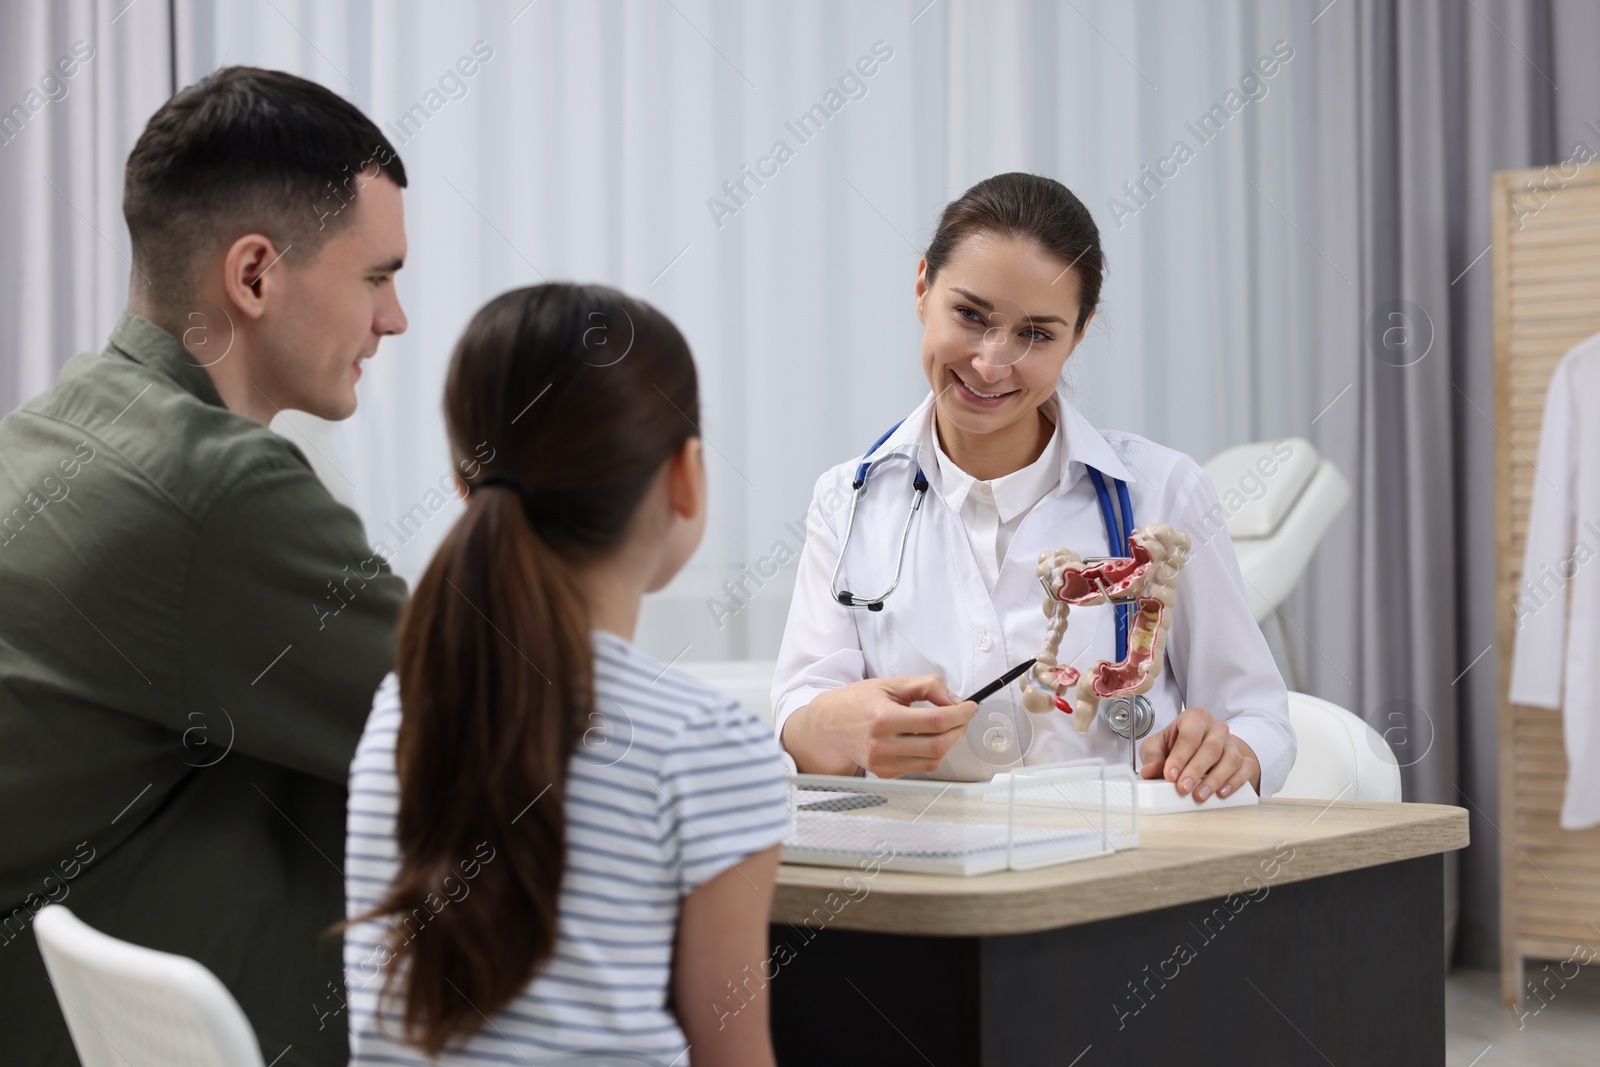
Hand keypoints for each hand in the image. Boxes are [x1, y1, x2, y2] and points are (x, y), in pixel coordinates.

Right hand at [781, 676, 976, 777]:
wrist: (829, 724)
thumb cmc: (858, 701)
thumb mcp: (891, 684)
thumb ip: (926, 686)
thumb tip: (954, 700)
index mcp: (883, 718)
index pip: (935, 722)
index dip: (960, 714)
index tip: (970, 707)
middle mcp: (882, 745)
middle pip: (939, 745)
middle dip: (959, 729)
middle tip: (963, 716)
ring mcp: (882, 763)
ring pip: (933, 760)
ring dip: (948, 742)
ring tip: (946, 726)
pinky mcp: (885, 773)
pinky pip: (921, 767)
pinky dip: (931, 753)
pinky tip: (925, 738)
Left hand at [1139, 706, 1259, 801]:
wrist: (1200, 747)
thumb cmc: (1176, 744)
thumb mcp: (1158, 745)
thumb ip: (1152, 757)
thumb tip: (1150, 771)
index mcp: (1194, 718)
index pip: (1189, 737)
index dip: (1179, 757)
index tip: (1170, 775)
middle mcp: (1216, 728)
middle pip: (1210, 748)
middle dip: (1195, 770)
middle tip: (1183, 788)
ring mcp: (1232, 743)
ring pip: (1230, 760)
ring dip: (1215, 780)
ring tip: (1200, 795)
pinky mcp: (1244, 758)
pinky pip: (1245, 769)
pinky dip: (1236, 782)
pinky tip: (1222, 792)